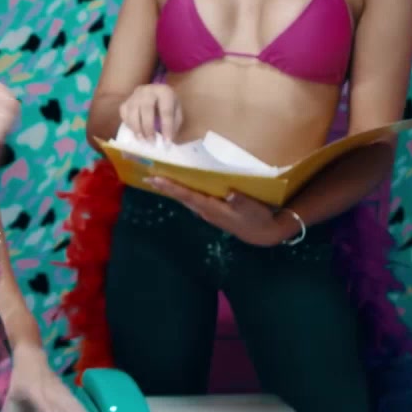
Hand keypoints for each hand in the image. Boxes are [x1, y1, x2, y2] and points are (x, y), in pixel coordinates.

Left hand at [10, 346, 101, 411]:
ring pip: (74, 404)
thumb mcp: (12, 389)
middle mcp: (50, 389)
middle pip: (66, 406)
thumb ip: (7, 409)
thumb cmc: (21, 373)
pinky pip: (75, 401)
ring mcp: (59, 388)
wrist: (30, 351)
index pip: (44, 404)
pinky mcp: (63, 388)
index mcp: (35, 390)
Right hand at [118, 83, 181, 141]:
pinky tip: (135, 132)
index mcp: (164, 92)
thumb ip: (173, 123)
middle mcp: (148, 91)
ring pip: (133, 112)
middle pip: (146, 110)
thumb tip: (166, 140)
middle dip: (148, 128)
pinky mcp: (126, 101)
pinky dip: (129, 125)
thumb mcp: (176, 110)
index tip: (167, 143)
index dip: (166, 128)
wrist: (154, 91)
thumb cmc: (167, 103)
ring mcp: (134, 95)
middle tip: (151, 142)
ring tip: (142, 141)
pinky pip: (124, 114)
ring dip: (137, 129)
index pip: (165, 111)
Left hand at [146, 177, 288, 246]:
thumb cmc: (258, 219)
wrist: (263, 234)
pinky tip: (181, 187)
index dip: (171, 187)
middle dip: (165, 188)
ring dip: (172, 190)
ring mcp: (207, 212)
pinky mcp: (212, 211)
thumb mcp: (253, 210)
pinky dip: (183, 192)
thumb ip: (242, 201)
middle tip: (148, 177)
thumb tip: (231, 194)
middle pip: (181, 197)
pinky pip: (193, 199)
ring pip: (186, 199)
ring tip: (159, 180)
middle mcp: (205, 211)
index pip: (187, 195)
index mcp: (211, 208)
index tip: (155, 180)